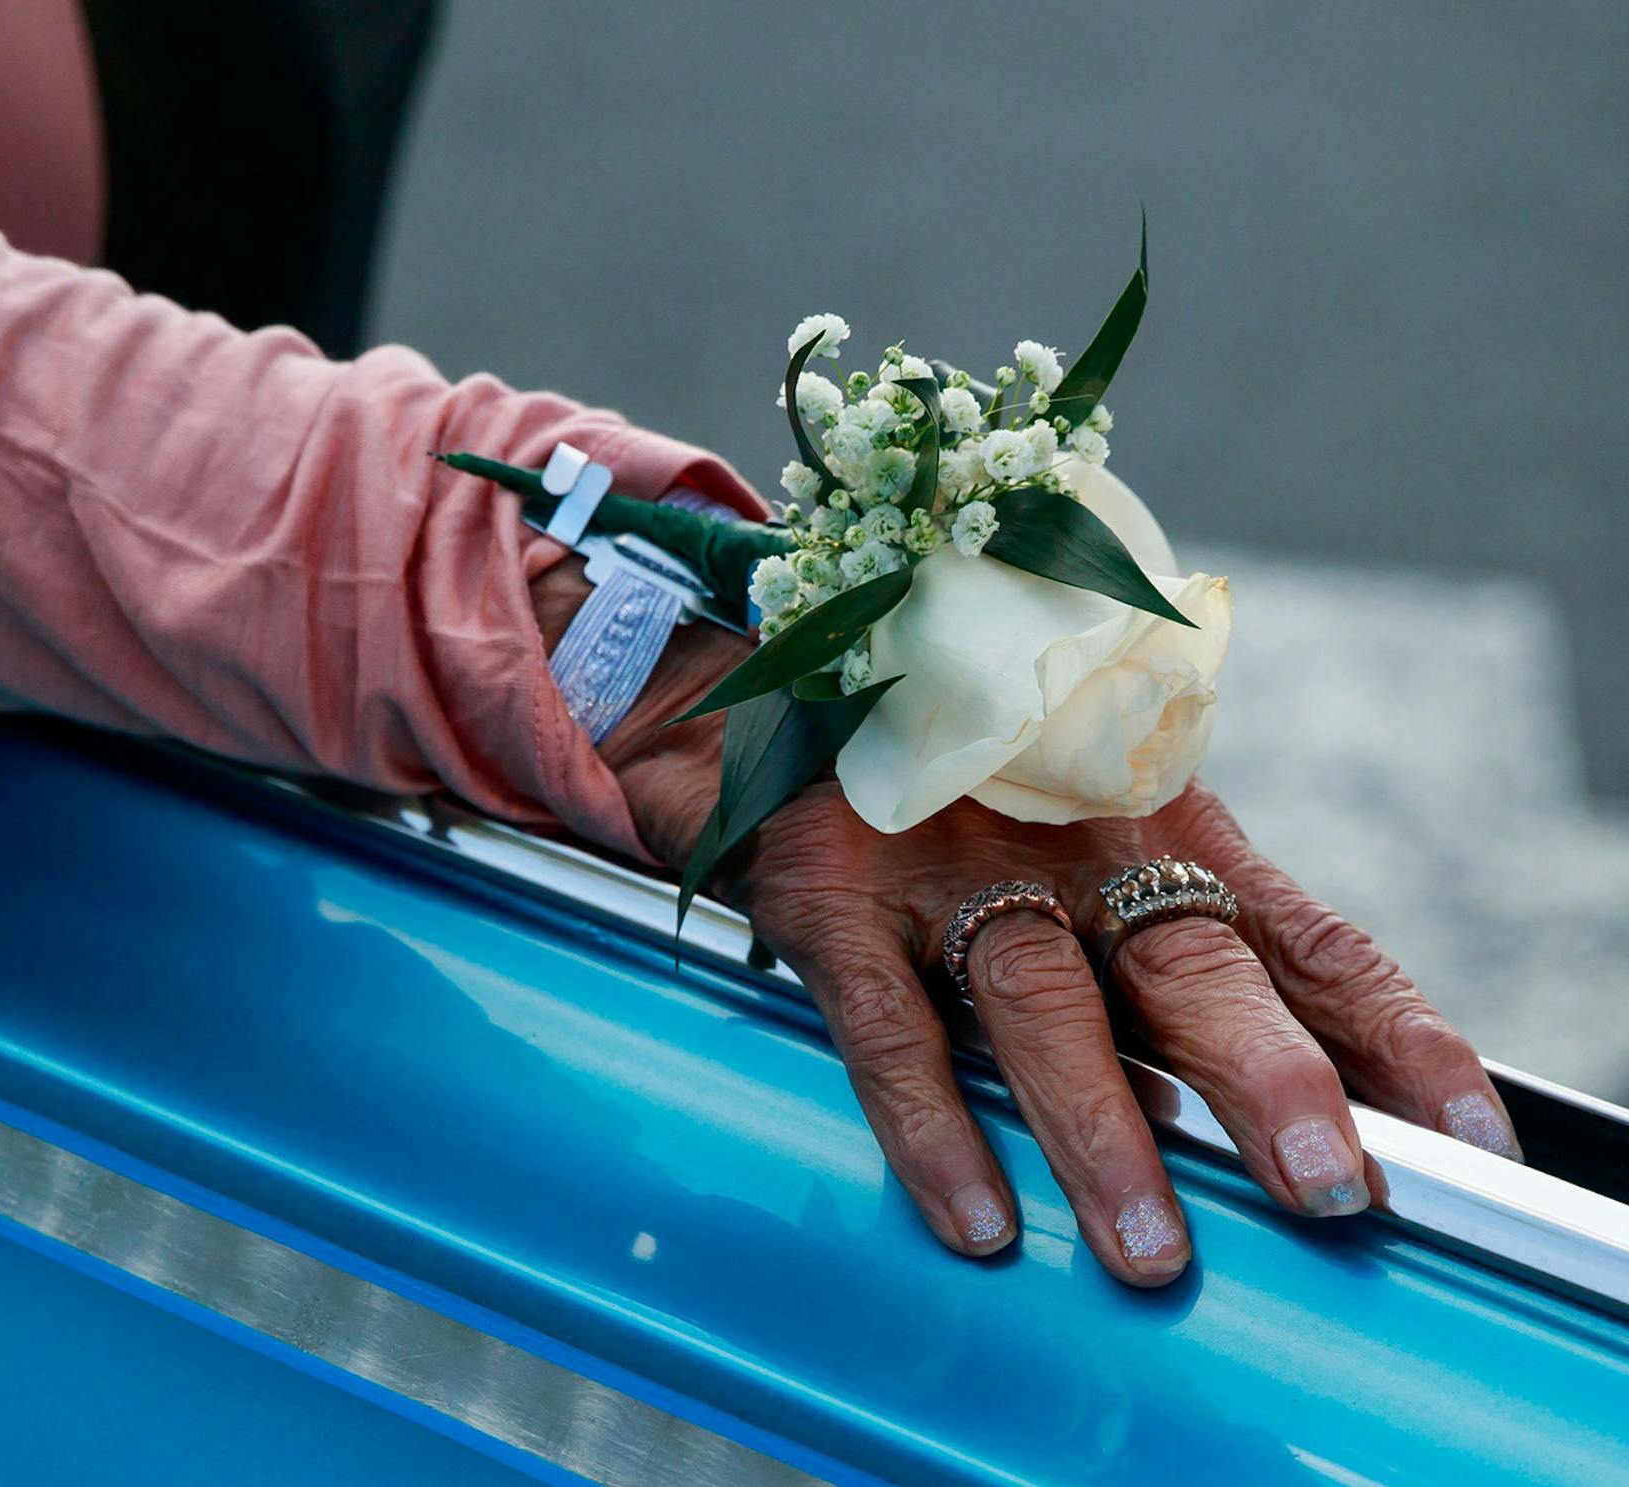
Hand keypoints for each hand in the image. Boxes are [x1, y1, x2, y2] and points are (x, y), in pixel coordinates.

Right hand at [541, 561, 1520, 1286]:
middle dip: (1265, 1078)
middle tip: (1327, 1183)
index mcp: (1155, 824)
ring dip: (1101, 1131)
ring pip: (1043, 1007)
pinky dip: (934, 1128)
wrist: (766, 679)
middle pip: (1187, 966)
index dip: (1391, 1031)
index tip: (1470, 1133)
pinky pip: (891, 1029)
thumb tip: (1308, 1071)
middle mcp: (1067, 844)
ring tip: (1150, 1250)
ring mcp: (948, 870)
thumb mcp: (1092, 824)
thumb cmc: (953, 776)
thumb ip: (1182, 924)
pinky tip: (978, 1217)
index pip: (1301, 933)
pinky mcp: (836, 901)